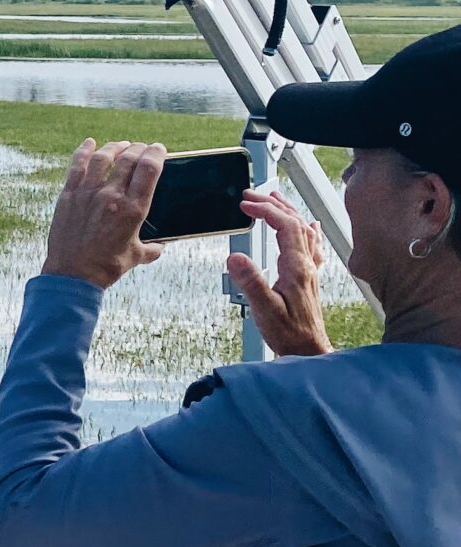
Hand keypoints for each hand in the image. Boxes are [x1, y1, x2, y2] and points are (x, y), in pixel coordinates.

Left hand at [42, 140, 165, 289]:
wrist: (73, 273)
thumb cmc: (108, 266)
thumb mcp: (138, 256)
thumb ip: (153, 247)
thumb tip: (161, 245)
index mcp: (133, 209)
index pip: (149, 169)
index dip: (156, 154)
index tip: (159, 149)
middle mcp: (111, 197)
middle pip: (128, 159)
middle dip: (138, 149)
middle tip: (142, 147)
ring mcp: (87, 194)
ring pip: (102, 158)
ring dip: (114, 147)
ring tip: (121, 145)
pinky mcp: (68, 195)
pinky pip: (76, 166)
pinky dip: (83, 151)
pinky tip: (89, 143)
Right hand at [230, 189, 331, 356]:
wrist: (309, 350)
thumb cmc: (289, 333)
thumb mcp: (264, 309)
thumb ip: (251, 282)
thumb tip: (235, 256)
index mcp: (296, 267)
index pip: (285, 226)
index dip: (265, 210)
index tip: (245, 204)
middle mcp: (306, 264)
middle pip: (295, 222)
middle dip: (273, 204)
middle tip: (250, 196)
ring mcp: (309, 270)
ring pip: (304, 230)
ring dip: (288, 210)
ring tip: (273, 198)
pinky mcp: (308, 277)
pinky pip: (312, 245)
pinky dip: (307, 229)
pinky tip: (310, 225)